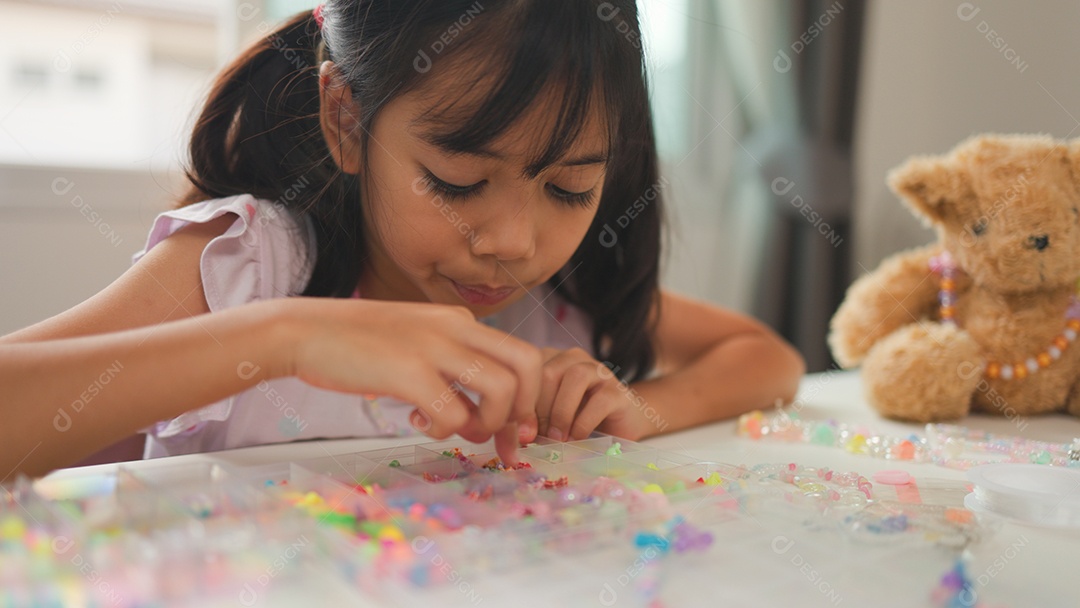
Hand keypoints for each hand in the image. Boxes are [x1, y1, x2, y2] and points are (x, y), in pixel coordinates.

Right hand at [271, 298, 541, 463]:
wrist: (302, 330)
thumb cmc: (356, 345)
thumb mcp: (415, 343)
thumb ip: (450, 370)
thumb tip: (477, 419)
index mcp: (459, 321)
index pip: (523, 356)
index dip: (528, 401)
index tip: (514, 433)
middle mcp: (455, 328)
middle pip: (529, 365)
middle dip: (523, 411)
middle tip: (500, 439)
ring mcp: (433, 348)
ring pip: (501, 390)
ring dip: (485, 423)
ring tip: (453, 428)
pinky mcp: (407, 371)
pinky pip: (453, 413)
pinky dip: (442, 430)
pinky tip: (415, 421)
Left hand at [525, 347, 645, 442]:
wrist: (619, 424)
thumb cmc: (576, 419)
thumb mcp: (547, 415)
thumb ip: (531, 416)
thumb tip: (516, 434)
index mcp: (551, 359)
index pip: (527, 371)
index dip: (519, 401)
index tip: (516, 430)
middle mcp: (574, 358)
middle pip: (549, 372)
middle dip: (539, 407)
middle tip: (535, 435)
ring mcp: (599, 372)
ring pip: (575, 377)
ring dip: (561, 412)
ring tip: (557, 437)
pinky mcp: (618, 391)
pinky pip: (600, 400)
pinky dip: (584, 423)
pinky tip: (577, 438)